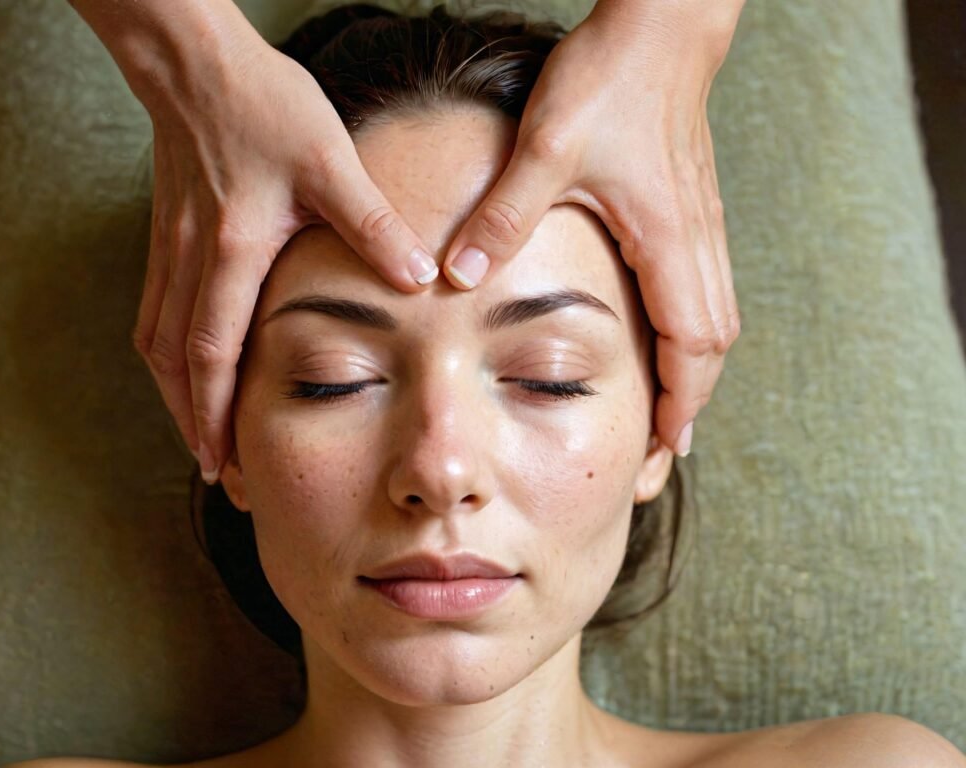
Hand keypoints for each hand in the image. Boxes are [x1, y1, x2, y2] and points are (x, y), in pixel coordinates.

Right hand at [132, 31, 437, 481]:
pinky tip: (185, 373)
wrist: (197, 65)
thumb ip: (375, 224)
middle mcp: (192, 262)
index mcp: (231, 253)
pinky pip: (155, 315)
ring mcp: (171, 252)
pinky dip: (167, 359)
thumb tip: (422, 279)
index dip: (217, 416)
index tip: (225, 465)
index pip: (213, 355)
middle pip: (178, 368)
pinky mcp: (166, 238)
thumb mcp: (331, 162)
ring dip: (178, 399)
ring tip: (200, 439)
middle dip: (196, 427)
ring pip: (158, 346)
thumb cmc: (264, 107)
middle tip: (217, 475)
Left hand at [441, 0, 743, 456]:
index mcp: (667, 239)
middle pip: (715, 344)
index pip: (691, 345)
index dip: (680, 403)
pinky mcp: (693, 209)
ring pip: (717, 319)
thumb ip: (502, 217)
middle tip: (663, 450)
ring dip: (695, 370)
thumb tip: (456, 277)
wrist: (660, 25)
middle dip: (692, 402)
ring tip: (668, 412)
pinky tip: (665, 343)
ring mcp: (701, 226)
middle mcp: (696, 241)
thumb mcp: (544, 148)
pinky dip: (692, 332)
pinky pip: (706, 290)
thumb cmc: (610, 80)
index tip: (662, 449)